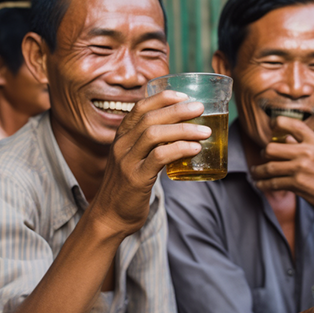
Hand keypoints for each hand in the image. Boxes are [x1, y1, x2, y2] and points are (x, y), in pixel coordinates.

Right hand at [90, 89, 209, 235]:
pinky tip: (195, 149)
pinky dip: (179, 149)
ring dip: (182, 129)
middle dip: (177, 109)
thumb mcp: (131, 159)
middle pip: (149, 118)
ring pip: (154, 134)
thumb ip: (148, 146)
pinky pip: (159, 157)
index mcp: (121, 137)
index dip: (162, 98)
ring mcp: (127, 161)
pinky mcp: (136, 179)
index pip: (140, 108)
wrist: (109, 216)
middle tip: (199, 107)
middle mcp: (121, 145)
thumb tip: (179, 135)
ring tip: (204, 130)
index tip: (182, 95)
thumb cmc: (126, 187)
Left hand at [250, 115, 313, 212]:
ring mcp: (301, 168)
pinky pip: (272, 182)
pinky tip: (259, 183)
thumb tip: (283, 136)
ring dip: (258, 171)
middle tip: (263, 157)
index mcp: (313, 141)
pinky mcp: (297, 183)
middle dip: (263, 154)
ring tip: (255, 171)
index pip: (293, 124)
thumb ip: (301, 143)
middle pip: (271, 148)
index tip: (270, 126)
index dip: (277, 122)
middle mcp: (307, 152)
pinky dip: (263, 184)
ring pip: (268, 167)